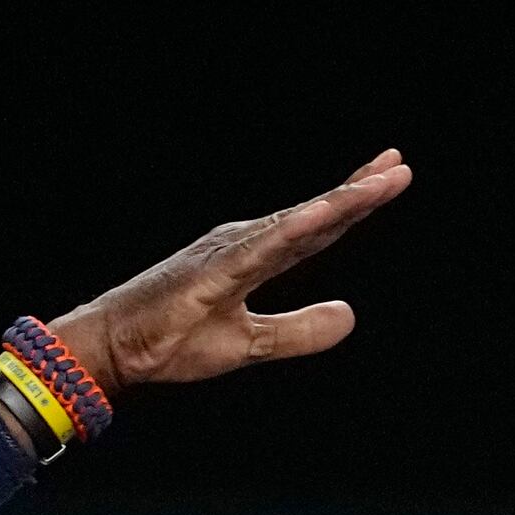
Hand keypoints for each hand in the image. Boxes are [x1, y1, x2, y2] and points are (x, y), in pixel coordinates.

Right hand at [49, 150, 412, 399]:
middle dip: (358, 189)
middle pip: (314, 215)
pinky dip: (292, 230)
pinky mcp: (211, 274)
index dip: (354, 205)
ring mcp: (228, 253)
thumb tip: (350, 316)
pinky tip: (321, 215)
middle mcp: (245, 243)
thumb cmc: (172, 340)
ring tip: (378, 183)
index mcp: (256, 257)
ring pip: (294, 223)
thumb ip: (300, 331)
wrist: (115, 347)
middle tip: (398, 166)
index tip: (389, 179)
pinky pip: (260, 250)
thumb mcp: (251, 345)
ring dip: (337, 202)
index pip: (317, 228)